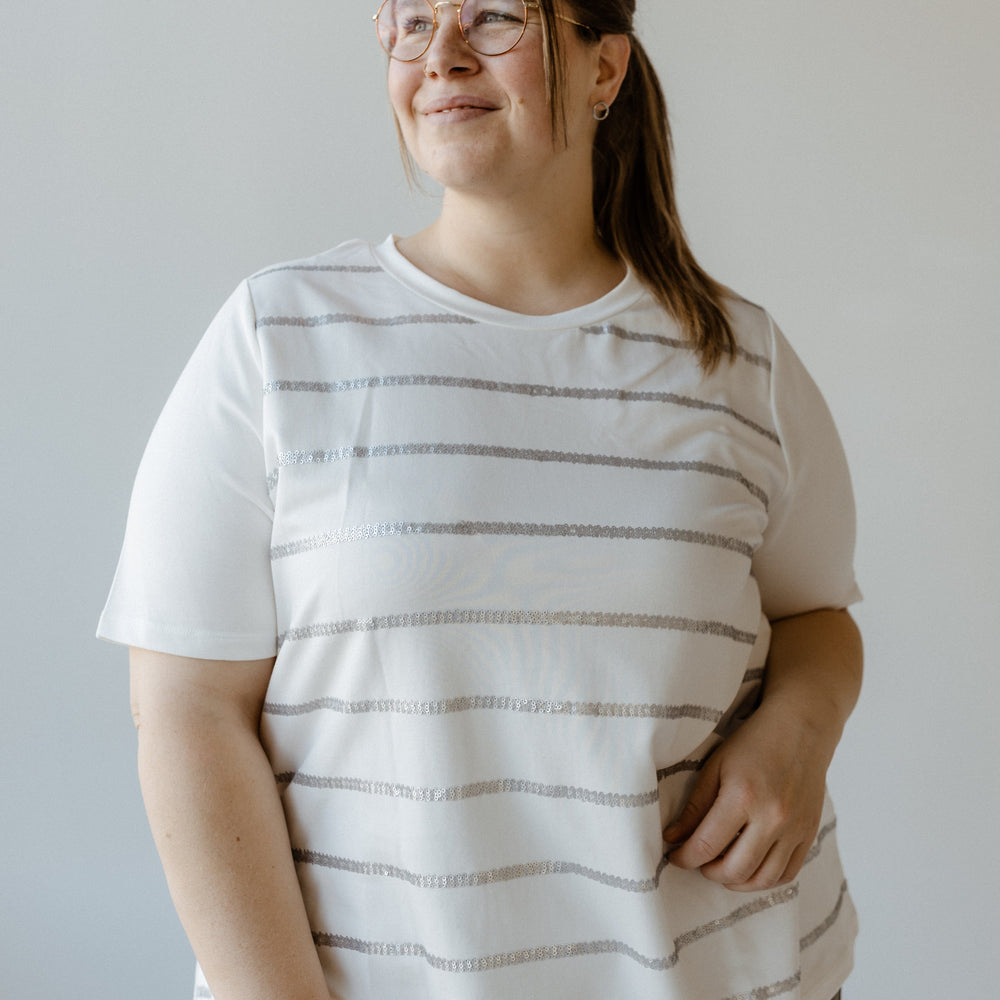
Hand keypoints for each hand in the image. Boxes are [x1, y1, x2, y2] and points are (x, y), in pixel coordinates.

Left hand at [663, 700, 833, 892]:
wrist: (800, 728)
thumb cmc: (752, 743)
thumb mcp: (715, 766)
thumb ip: (694, 806)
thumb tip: (672, 838)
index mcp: (743, 796)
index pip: (706, 845)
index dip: (684, 857)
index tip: (674, 856)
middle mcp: (773, 818)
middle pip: (734, 869)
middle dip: (708, 872)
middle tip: (697, 861)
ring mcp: (795, 829)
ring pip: (762, 879)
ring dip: (735, 881)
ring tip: (720, 868)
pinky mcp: (810, 833)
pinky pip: (787, 874)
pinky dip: (764, 880)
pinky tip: (748, 869)